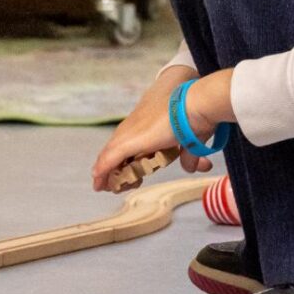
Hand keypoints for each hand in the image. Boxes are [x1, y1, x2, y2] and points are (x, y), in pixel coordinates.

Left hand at [91, 67, 228, 190]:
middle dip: (117, 170)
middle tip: (120, 186)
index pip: (130, 143)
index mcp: (147, 124)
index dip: (127, 161)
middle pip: (116, 150)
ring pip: (110, 157)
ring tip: (110, 188)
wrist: (194, 105)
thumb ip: (189, 157)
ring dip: (109, 174)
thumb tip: (190, 168)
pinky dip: (103, 173)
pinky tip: (99, 184)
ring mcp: (129, 133)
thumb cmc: (194, 118)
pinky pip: (108, 161)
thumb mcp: (191, 142)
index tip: (132, 177)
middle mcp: (134, 126)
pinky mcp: (127, 142)